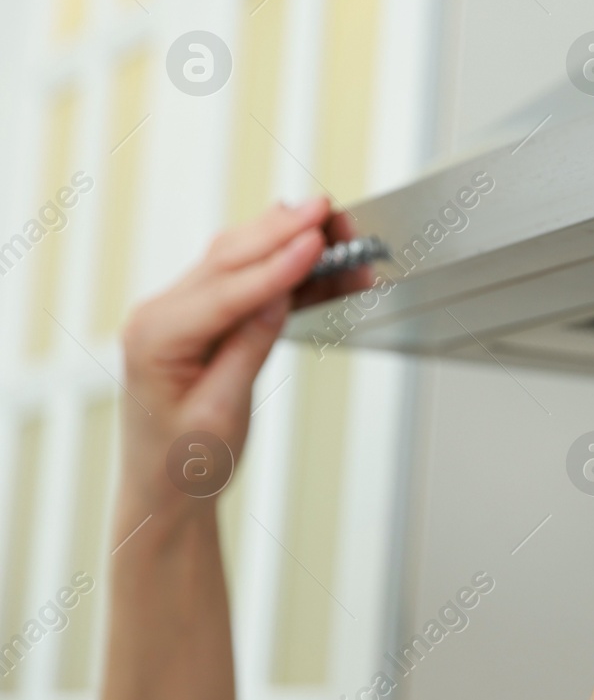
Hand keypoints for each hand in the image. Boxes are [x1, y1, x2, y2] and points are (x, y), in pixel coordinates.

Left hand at [117, 199, 368, 517]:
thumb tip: (279, 296)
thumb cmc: (184, 462)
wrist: (165, 489)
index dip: (278, 264)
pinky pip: (243, 279)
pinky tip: (311, 252)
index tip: (317, 240)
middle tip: (329, 210)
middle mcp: (160, 314)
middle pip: (231, 258)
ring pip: (237, 258)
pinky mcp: (200, 316)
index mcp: (156, 337)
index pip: (228, 290)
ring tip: (332, 225)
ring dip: (286, 240)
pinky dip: (281, 265)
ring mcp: (177, 311)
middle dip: (285, 232)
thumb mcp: (221, 413)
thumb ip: (247, 348)